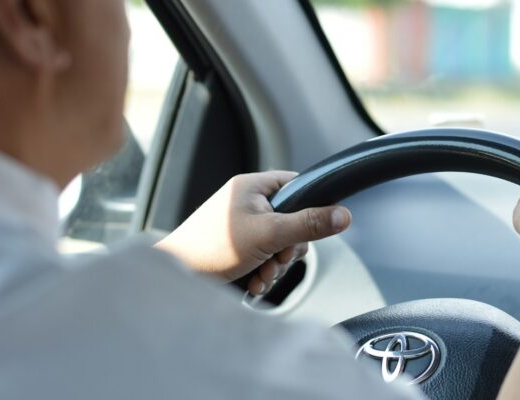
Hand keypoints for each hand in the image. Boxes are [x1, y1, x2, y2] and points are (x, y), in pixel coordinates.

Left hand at [155, 171, 350, 294]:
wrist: (175, 278)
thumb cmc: (211, 249)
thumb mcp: (269, 234)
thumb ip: (308, 225)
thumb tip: (344, 216)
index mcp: (252, 186)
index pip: (298, 186)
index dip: (309, 208)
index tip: (306, 230)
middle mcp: (247, 202)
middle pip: (293, 221)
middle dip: (288, 250)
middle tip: (275, 259)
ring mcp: (242, 226)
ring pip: (280, 244)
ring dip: (276, 266)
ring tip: (259, 275)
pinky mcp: (237, 247)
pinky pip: (265, 257)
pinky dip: (263, 273)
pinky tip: (253, 281)